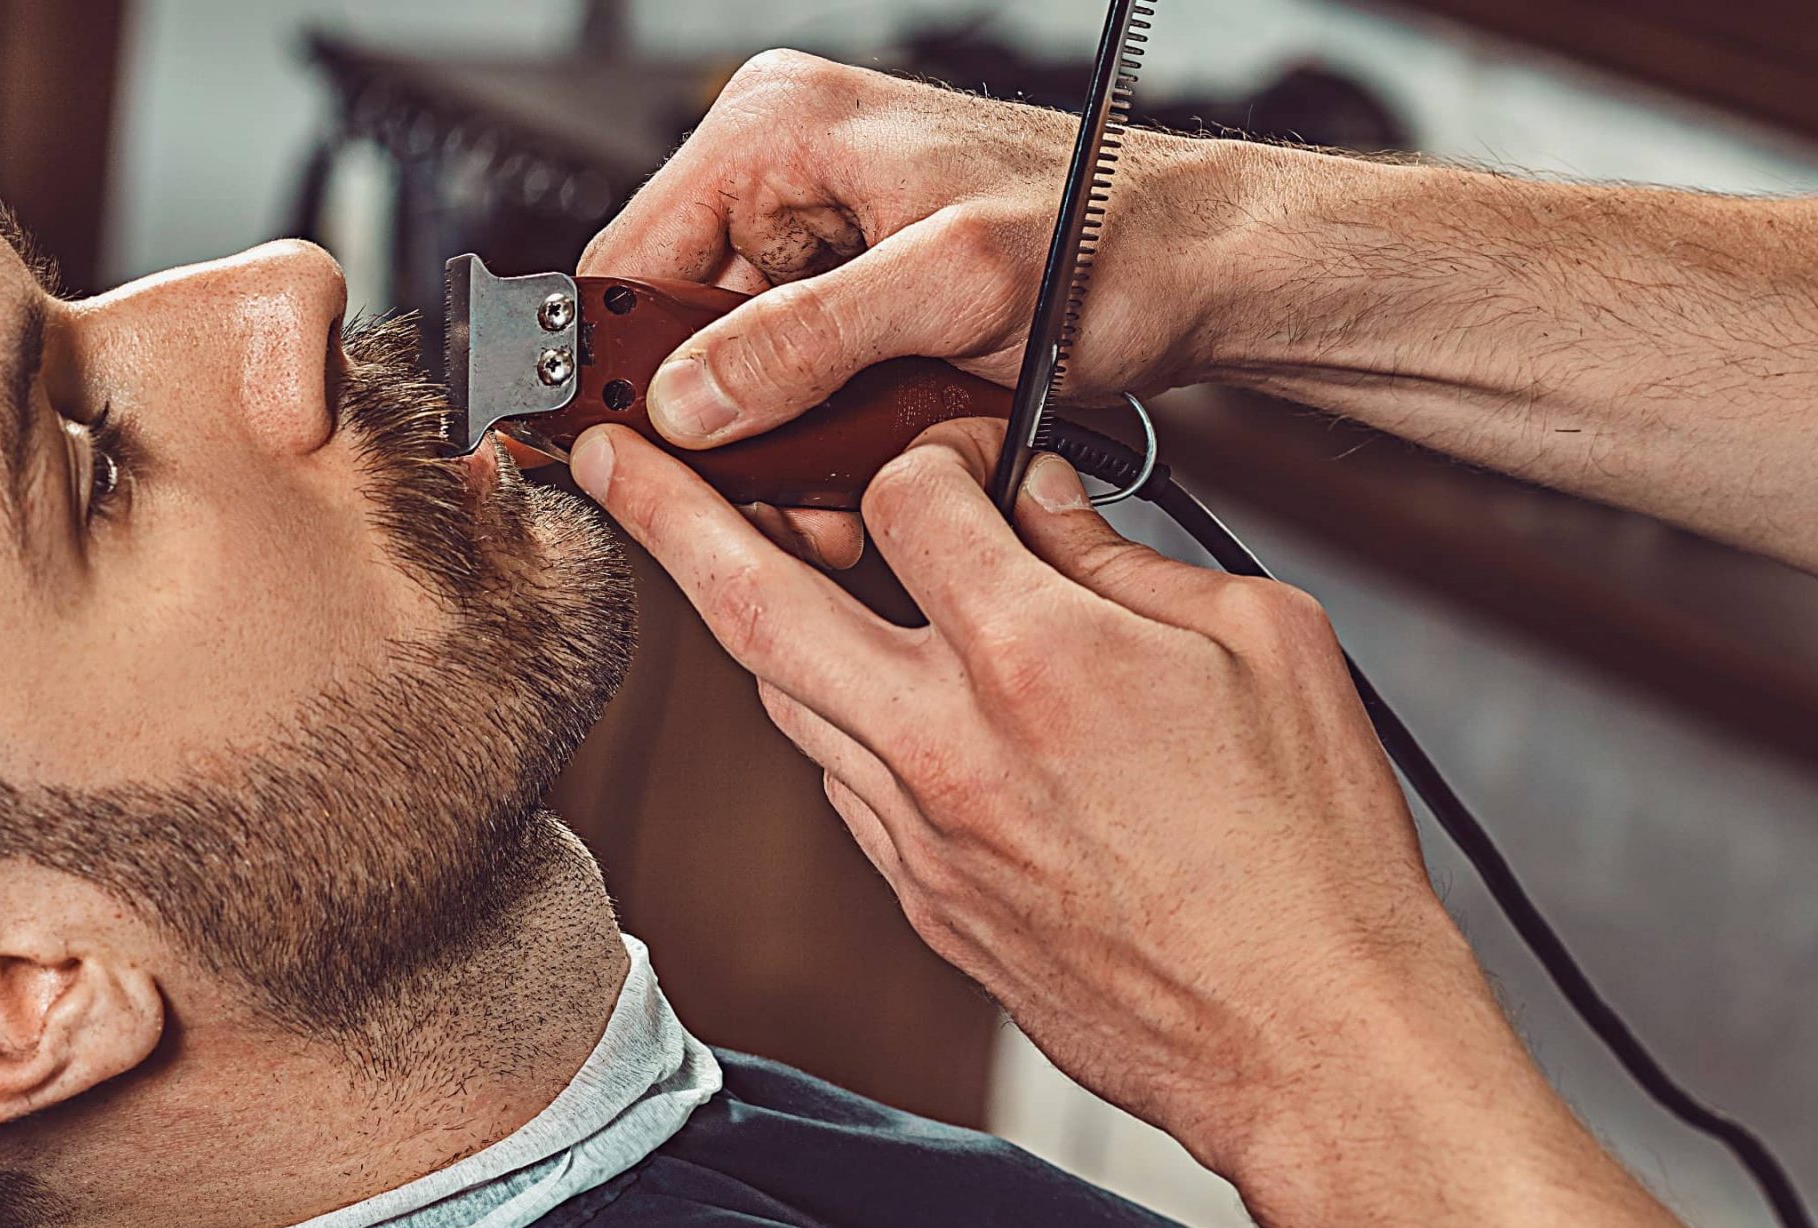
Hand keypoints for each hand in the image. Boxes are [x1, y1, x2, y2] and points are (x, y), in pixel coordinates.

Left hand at [568, 415, 1500, 1179]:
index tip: (957, 455)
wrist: (1304, 1038)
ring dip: (749, 620)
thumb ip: (1126, 557)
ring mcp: (919, 834)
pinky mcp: (921, 901)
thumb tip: (1042, 503)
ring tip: (727, 560)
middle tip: (606, 459)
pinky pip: (840, 781)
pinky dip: (832, 717)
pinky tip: (857, 688)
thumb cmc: (1309, 851)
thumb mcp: (1260, 642)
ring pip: (786, 698)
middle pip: (755, 602)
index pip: (908, 496)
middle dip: (664, 513)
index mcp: (1036, 657)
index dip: (930, 449)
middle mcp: (947, 745)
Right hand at [580, 51, 1235, 451]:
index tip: (638, 460)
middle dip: (714, 429)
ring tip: (820, 508)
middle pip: (672, 327)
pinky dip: (809, 441)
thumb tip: (689, 400)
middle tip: (759, 504)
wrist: (1195, 267)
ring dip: (766, 451)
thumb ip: (808, 340)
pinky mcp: (850, 290)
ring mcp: (814, 234)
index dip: (622, 372)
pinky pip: (786, 378)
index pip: (627, 261)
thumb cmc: (1105, 238)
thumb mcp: (949, 288)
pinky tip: (848, 481)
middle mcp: (782, 173)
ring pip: (728, 369)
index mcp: (775, 130)